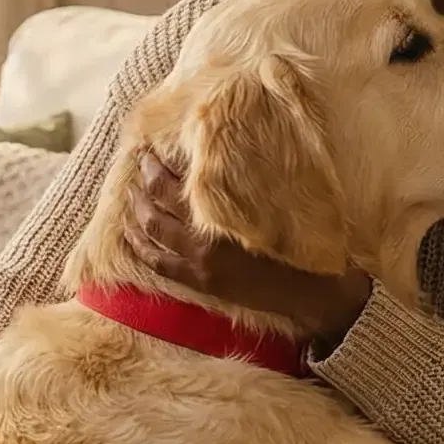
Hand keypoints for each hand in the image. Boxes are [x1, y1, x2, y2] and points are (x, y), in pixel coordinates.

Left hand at [124, 149, 371, 343]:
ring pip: (152, 235)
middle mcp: (203, 247)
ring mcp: (199, 268)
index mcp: (221, 222)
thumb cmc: (300, 244)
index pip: (174, 189)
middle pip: (158, 208)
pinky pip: (159, 264)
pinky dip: (141, 246)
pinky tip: (133, 233)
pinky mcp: (201, 283)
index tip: (150, 149)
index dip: (157, 168)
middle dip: (144, 183)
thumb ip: (241, 189)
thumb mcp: (272, 208)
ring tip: (131, 192)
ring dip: (137, 212)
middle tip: (140, 161)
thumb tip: (214, 162)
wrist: (313, 294)